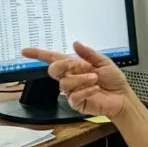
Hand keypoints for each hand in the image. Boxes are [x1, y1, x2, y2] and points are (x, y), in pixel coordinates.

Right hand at [21, 41, 136, 117]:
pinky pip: (74, 96)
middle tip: (78, 65)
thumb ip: (88, 53)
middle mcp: (70, 77)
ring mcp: (72, 91)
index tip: (25, 51)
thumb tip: (75, 44)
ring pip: (64, 83)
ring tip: (95, 79)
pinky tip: (95, 89)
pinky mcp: (76, 103)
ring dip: (81, 79)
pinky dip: (85, 90)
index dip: (38, 54)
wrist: (122, 97)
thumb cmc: (113, 79)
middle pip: (53, 70)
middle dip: (63, 65)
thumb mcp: (104, 61)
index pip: (52, 58)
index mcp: (74, 65)